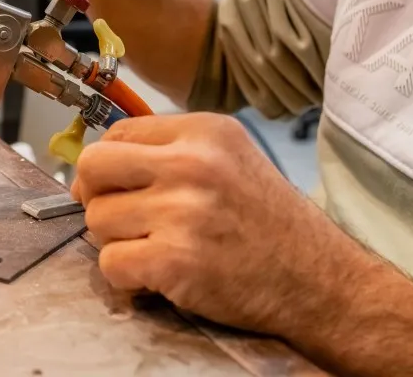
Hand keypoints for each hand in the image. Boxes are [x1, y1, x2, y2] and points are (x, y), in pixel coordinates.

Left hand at [72, 113, 360, 338]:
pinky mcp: (175, 261)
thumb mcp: (230, 158)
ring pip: (97, 219)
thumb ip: (170, 151)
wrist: (320, 281)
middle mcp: (191, 163)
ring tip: (153, 248)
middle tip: (118, 218)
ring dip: (116, 241)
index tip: (113, 187)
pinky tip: (154, 276)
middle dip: (95, 196)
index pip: (117, 133)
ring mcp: (182, 212)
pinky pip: (109, 263)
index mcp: (204, 131)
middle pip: (94, 167)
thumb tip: (93, 169)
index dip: (107, 165)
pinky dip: (124, 276)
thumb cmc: (270, 221)